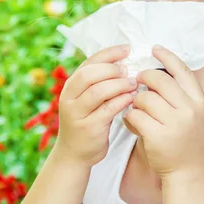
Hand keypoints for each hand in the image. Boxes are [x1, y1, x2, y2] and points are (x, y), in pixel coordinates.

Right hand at [55, 44, 138, 166]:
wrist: (74, 154)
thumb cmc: (86, 122)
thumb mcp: (86, 100)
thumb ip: (99, 83)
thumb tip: (124, 63)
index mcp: (71, 86)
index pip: (89, 62)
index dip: (109, 53)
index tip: (127, 49)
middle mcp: (69, 97)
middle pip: (90, 74)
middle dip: (112, 69)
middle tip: (130, 70)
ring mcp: (77, 113)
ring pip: (98, 91)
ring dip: (119, 84)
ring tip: (134, 83)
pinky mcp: (88, 127)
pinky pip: (107, 109)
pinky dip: (122, 101)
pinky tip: (132, 98)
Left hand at [123, 45, 203, 178]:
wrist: (190, 174)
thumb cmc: (189, 142)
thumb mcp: (195, 116)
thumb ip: (182, 96)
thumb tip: (158, 73)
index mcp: (199, 101)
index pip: (182, 70)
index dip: (167, 57)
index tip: (154, 48)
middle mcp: (189, 110)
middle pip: (159, 80)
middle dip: (143, 78)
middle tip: (137, 80)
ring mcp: (174, 123)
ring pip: (144, 98)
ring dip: (136, 101)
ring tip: (138, 109)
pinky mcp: (157, 136)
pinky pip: (135, 116)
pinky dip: (130, 117)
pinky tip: (133, 123)